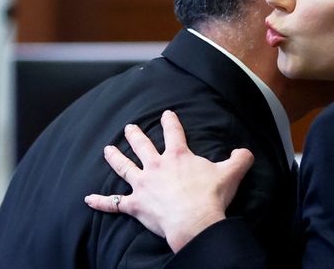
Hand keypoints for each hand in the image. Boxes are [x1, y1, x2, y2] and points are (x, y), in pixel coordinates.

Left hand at [84, 110, 253, 251]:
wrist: (194, 220)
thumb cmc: (210, 196)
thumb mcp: (231, 173)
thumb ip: (239, 159)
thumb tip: (245, 152)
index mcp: (178, 156)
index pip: (173, 132)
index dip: (170, 121)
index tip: (166, 113)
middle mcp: (156, 166)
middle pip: (142, 146)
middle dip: (135, 135)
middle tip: (129, 127)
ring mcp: (143, 185)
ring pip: (124, 168)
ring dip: (115, 158)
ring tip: (107, 150)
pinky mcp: (136, 205)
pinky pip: (114, 203)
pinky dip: (101, 201)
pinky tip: (88, 199)